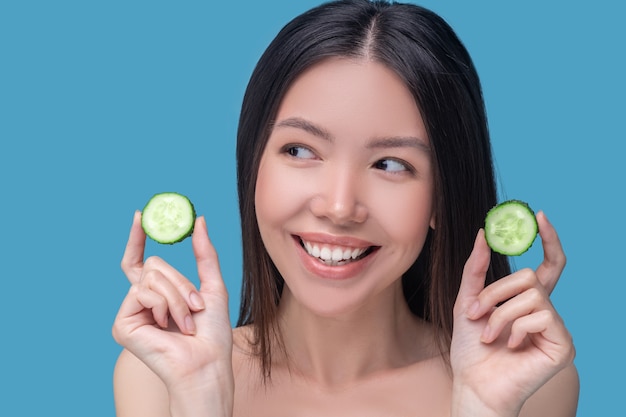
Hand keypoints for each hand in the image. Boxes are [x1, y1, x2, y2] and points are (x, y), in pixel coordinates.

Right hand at [112, 212, 233, 393]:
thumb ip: (204, 253)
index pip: (141, 261)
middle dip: (181, 282)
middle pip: (153, 265)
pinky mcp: (122, 324)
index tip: (139, 215)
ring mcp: (130, 312)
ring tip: (186, 321)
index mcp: (158, 294)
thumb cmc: (212, 331)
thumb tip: (200, 220)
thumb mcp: (212, 285)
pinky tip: (168, 326)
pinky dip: (163, 305)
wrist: (207, 361)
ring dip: (177, 296)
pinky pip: (142, 292)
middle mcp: (141, 301)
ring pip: (150, 277)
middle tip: (196, 305)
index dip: (137, 238)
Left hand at [450, 212, 574, 415]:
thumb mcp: (467, 301)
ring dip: (499, 314)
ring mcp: (557, 327)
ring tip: (489, 336)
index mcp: (527, 300)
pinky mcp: (564, 344)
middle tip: (475, 313)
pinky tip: (510, 347)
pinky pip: (541, 315)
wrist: (473, 383)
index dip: (548, 239)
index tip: (538, 215)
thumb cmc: (471, 348)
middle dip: (495, 292)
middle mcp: (546, 310)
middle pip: (529, 276)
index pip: (547, 265)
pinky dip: (515, 328)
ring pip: (531, 295)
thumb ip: (476, 269)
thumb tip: (482, 234)